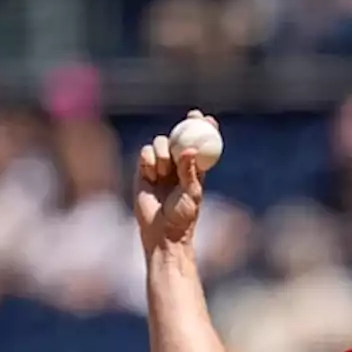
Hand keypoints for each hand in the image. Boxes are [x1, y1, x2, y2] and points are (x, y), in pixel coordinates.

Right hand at [134, 109, 216, 251]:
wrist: (162, 233)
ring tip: (164, 172)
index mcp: (194, 170)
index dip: (203, 130)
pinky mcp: (143, 172)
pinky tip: (151, 173)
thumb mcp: (191, 194)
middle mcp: (177, 166)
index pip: (200, 146)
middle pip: (179, 138)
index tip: (207, 119)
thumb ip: (190, 172)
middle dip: (185, 125)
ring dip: (163, 151)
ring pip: (160, 143)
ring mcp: (160, 168)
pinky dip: (149, 159)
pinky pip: (145, 153)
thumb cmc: (182, 217)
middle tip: (191, 118)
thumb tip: (191, 150)